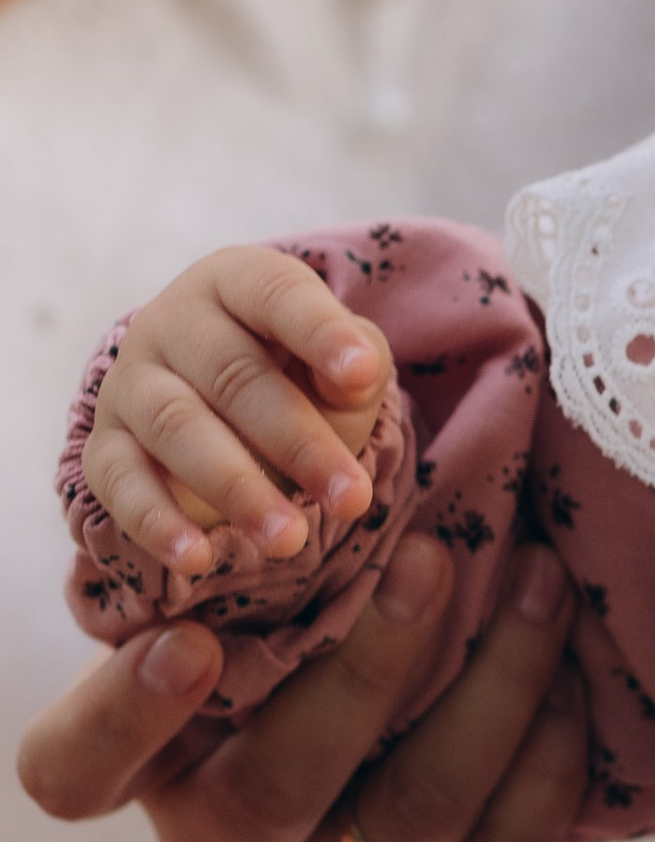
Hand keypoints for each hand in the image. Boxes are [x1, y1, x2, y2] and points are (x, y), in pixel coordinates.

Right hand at [17, 530, 588, 841]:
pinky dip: (550, 764)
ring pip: (411, 816)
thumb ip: (257, 550)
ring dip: (493, 689)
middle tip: (429, 555)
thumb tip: (309, 413)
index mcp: (151, 763)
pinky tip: (571, 680)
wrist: (440, 727)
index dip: (122, 718)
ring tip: (539, 581)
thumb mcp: (271, 586)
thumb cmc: (332, 613)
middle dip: (369, 666)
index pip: (75, 772)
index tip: (188, 639)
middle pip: (276, 790)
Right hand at [82, 245, 388, 574]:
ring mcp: (130, 385)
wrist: (227, 418)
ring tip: (289, 540)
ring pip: (178, 428)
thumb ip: (359, 361)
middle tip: (352, 498)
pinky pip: (121, 482)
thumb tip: (357, 373)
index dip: (318, 330)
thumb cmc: (300, 381)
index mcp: (235, 283)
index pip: (274, 293)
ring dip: (236, 488)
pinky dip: (157, 522)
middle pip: (233, 375)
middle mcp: (171, 323)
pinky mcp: (104, 446)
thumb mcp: (342, 365)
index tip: (362, 374)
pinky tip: (199, 559)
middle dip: (297, 441)